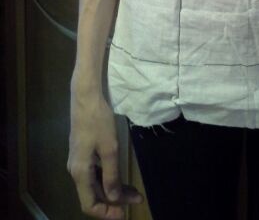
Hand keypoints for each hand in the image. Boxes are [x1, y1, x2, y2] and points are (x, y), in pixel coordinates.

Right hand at [67, 89, 143, 217]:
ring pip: (95, 184)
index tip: (124, 213)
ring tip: (133, 191)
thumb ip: (111, 176)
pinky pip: (95, 173)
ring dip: (113, 189)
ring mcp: (78, 161)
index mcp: (80, 172)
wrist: (86, 97)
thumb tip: (114, 200)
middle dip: (115, 200)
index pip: (89, 204)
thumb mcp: (109, 148)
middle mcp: (76, 170)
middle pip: (94, 195)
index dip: (106, 212)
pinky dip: (109, 177)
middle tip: (137, 198)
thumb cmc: (98, 120)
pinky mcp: (83, 152)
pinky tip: (121, 177)